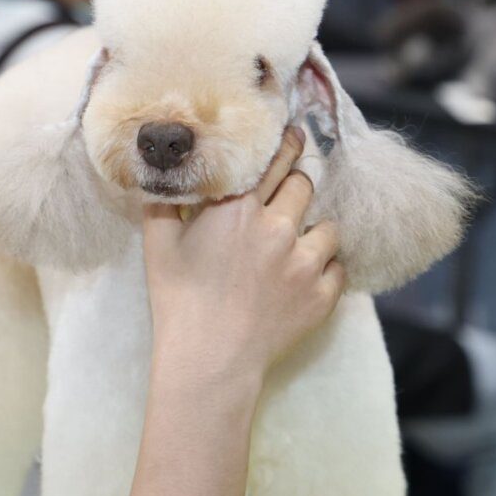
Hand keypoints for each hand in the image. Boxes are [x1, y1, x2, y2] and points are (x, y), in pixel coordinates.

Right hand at [142, 128, 343, 382]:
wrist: (209, 360)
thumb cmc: (178, 300)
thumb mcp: (158, 244)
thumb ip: (164, 203)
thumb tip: (168, 176)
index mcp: (237, 208)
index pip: (273, 160)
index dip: (285, 144)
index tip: (293, 135)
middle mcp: (277, 227)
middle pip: (303, 185)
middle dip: (296, 183)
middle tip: (290, 187)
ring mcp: (304, 262)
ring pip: (327, 225)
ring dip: (313, 227)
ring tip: (298, 240)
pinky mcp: (322, 295)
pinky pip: (338, 266)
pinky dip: (325, 266)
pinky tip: (306, 272)